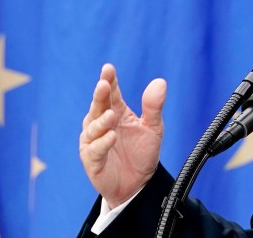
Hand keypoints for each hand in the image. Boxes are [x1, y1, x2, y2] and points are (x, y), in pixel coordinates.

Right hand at [79, 64, 165, 207]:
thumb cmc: (142, 152)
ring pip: (93, 127)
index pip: (111, 93)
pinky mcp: (92, 159)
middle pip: (98, 106)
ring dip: (101, 120)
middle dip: (100, 95)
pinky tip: (111, 137)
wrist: (138, 183)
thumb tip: (160, 82)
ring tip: (111, 115)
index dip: (109, 80)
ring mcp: (94, 141)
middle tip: (102, 84)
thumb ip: (154, 106)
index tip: (108, 68)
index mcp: (117, 112)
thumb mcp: (153, 128)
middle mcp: (102, 124)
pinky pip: (95, 149)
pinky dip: (102, 143)